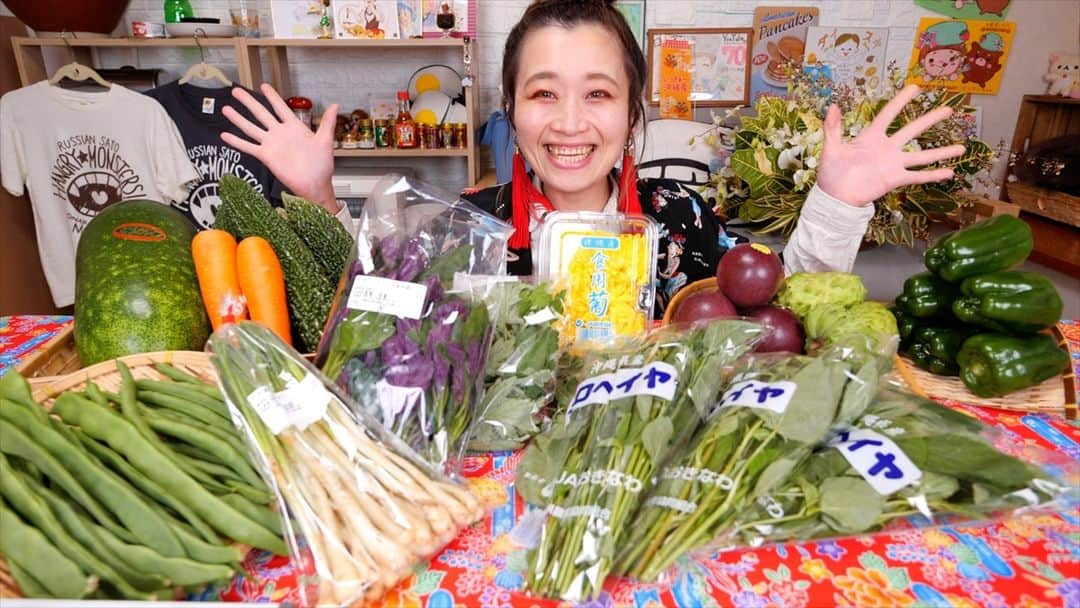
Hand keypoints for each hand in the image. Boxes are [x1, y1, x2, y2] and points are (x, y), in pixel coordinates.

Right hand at [221, 83, 339, 211]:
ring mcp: (271, 144)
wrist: (314, 185)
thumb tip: (335, 105)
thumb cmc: (322, 165)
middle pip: (261, 113)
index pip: (280, 107)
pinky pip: (248, 147)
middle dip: (249, 102)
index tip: (263, 86)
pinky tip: (225, 135)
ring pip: (251, 128)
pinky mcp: (266, 156)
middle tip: (237, 91)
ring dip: (238, 119)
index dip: (272, 96)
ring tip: (225, 108)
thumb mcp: (325, 140)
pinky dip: (236, 141)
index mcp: (294, 128)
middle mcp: (280, 134)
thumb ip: (328, 122)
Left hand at [815, 84, 965, 206]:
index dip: (901, 101)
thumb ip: (833, 128)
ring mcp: (893, 164)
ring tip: (961, 147)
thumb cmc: (831, 173)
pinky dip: (933, 175)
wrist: (835, 198)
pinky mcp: (894, 179)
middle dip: (930, 120)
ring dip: (941, 152)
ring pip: (922, 156)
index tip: (915, 88)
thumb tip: (833, 106)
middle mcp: (886, 148)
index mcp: (871, 137)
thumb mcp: (831, 148)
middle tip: (948, 109)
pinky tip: (950, 172)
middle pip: (912, 130)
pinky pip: (917, 177)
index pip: (889, 114)